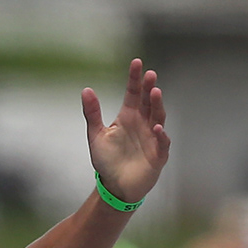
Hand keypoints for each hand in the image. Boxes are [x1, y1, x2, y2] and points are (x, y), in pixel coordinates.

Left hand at [83, 60, 168, 204]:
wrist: (114, 185)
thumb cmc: (107, 160)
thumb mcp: (95, 135)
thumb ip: (92, 113)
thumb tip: (86, 90)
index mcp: (128, 117)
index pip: (133, 94)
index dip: (135, 79)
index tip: (136, 62)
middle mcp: (143, 124)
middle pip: (148, 103)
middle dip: (149, 89)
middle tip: (150, 75)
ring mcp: (152, 138)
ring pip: (158, 118)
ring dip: (157, 106)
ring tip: (155, 93)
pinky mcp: (157, 155)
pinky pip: (161, 143)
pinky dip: (160, 135)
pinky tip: (156, 127)